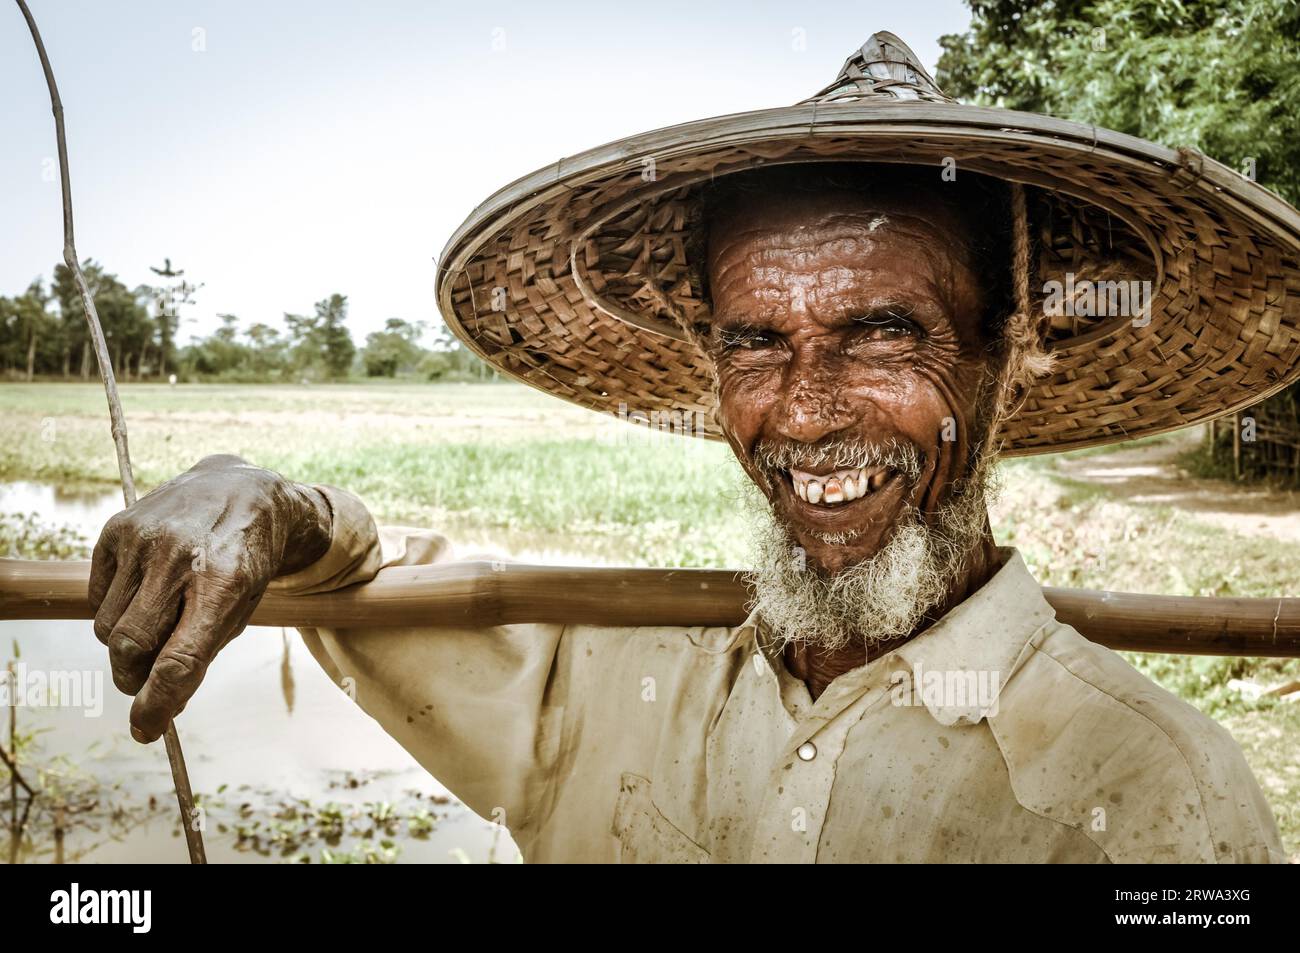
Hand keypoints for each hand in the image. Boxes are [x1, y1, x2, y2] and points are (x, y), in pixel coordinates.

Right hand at [88, 454, 331, 741]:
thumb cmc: (246, 560)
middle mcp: (180, 556)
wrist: (243, 491)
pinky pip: (97, 598)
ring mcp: (144, 539)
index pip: (179, 660)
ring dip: (125, 645)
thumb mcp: (243, 607)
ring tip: (156, 626)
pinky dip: (113, 611)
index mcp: (226, 582)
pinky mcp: (117, 529)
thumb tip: (157, 707)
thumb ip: (202, 654)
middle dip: (134, 678)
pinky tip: (144, 594)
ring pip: (108, 627)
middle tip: (145, 684)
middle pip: (131, 646)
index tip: (145, 730)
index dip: (158, 703)